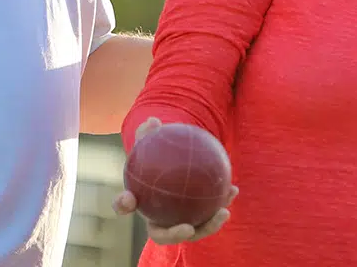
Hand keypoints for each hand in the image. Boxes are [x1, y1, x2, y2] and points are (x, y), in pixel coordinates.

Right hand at [111, 117, 239, 245]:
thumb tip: (153, 121)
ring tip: (224, 212)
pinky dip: (222, 202)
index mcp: (137, 201)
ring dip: (209, 225)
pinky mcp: (197, 219)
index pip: (124, 205)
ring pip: (193, 230)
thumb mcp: (150, 141)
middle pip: (162, 234)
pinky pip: (209, 214)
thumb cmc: (156, 154)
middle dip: (175, 235)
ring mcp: (176, 222)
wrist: (169, 165)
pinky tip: (234, 189)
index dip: (123, 205)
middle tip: (188, 227)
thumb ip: (148, 133)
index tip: (129, 199)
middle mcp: (155, 218)